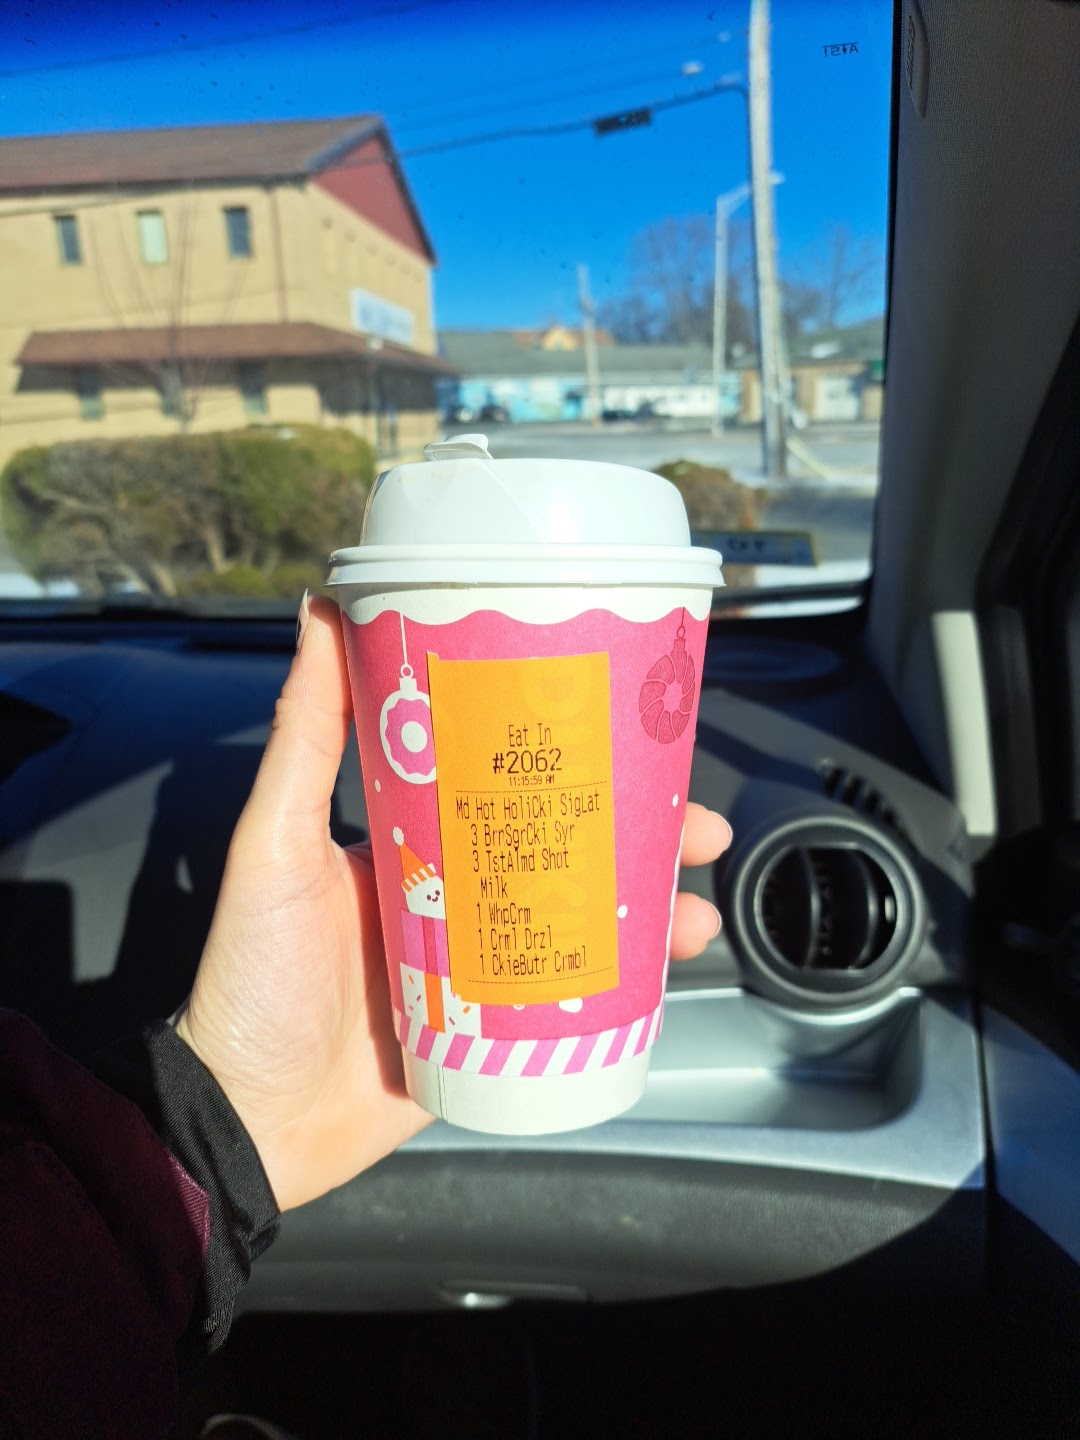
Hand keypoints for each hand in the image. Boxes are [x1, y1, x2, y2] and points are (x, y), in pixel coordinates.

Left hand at [177, 595, 732, 1209]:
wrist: (250, 1123)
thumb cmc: (253, 977)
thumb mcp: (274, 843)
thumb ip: (305, 737)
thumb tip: (319, 610)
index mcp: (414, 842)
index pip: (510, 784)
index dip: (575, 759)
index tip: (631, 732)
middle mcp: (457, 896)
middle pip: (567, 850)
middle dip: (640, 834)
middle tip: (696, 823)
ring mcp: (482, 968)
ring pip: (586, 923)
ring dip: (650, 910)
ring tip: (692, 909)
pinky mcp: (497, 1035)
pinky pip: (574, 1001)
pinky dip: (628, 986)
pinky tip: (666, 969)